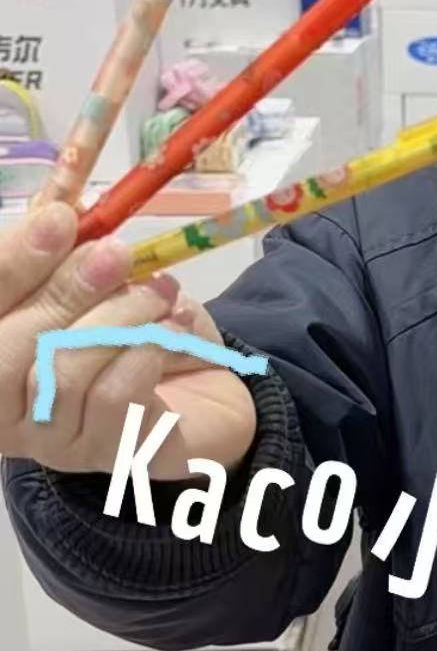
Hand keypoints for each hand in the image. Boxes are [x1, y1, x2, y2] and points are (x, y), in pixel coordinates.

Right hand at [0, 203, 257, 480]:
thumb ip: (61, 240)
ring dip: (118, 319)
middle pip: (4, 353)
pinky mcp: (106, 457)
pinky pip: (111, 398)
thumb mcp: (90, 274)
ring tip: (159, 293)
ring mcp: (51, 442)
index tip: (57, 220)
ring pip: (61, 374)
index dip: (10, 266)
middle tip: (116, 254)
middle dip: (63, 292)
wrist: (204, 390)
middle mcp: (3, 410)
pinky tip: (170, 332)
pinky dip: (144, 352)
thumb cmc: (129, 326)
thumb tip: (60, 194)